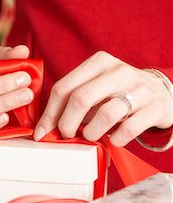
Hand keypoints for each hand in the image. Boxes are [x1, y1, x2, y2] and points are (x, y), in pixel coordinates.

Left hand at [34, 51, 172, 146]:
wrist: (160, 92)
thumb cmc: (119, 91)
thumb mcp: (96, 85)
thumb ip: (73, 99)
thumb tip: (46, 127)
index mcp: (98, 62)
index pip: (64, 87)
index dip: (50, 113)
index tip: (42, 132)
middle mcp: (118, 71)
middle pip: (80, 98)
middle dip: (67, 124)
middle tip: (67, 136)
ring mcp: (138, 88)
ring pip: (105, 114)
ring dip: (92, 133)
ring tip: (91, 136)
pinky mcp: (154, 107)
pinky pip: (128, 129)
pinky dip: (116, 139)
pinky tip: (113, 139)